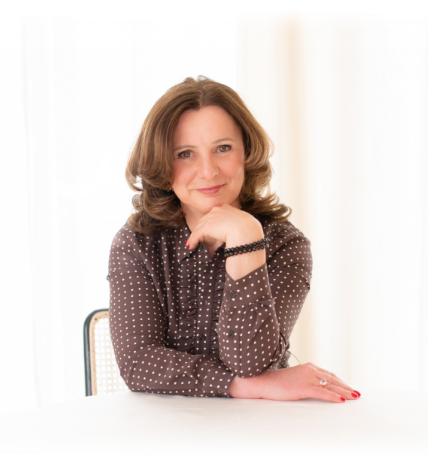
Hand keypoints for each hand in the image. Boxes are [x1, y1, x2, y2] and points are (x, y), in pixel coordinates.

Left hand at [186, 204, 262, 250]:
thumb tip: (231, 235)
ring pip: (199, 227)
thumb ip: (234, 226)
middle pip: (204, 220)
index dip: (209, 223)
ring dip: (194, 236)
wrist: (246, 230)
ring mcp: (211, 217)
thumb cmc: (248, 230)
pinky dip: (193, 240)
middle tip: (197, 236)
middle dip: (200, 228)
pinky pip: (197, 234)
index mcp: (226, 208)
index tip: (207, 229)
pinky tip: (191, 246)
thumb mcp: (242, 224)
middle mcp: (217, 210)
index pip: (214, 215)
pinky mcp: (207, 226)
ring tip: (191, 243)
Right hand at [229, 362, 360, 402]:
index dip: (340, 381)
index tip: (348, 387)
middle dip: (346, 386)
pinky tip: (342, 400)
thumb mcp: (294, 379)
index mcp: (308, 367)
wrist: (263, 381)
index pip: (329, 374)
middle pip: (333, 379)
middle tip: (357, 394)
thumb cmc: (277, 382)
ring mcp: (307, 378)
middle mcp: (310, 370)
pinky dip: (334, 396)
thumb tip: (314, 388)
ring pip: (331, 385)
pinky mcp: (303, 387)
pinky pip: (322, 392)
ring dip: (344, 391)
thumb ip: (305, 381)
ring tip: (354, 396)